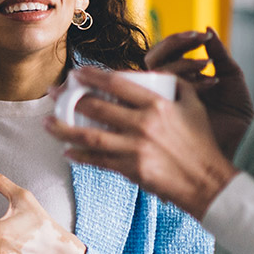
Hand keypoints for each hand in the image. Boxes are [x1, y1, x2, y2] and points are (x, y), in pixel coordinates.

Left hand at [45, 68, 237, 217]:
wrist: (207, 181)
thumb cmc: (201, 142)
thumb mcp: (193, 105)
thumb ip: (175, 84)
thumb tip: (153, 72)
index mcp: (158, 104)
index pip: (117, 84)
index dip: (92, 76)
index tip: (76, 73)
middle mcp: (143, 124)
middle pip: (96, 107)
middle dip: (69, 99)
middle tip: (54, 94)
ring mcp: (135, 148)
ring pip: (90, 135)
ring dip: (64, 129)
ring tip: (47, 124)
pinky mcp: (130, 169)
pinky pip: (98, 160)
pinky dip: (80, 155)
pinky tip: (67, 151)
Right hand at [146, 28, 253, 158]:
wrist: (241, 135)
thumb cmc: (236, 109)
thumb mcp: (230, 74)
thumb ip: (218, 52)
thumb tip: (207, 28)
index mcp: (180, 75)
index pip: (167, 51)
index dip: (180, 40)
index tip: (201, 36)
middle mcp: (168, 87)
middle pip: (153, 58)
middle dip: (174, 45)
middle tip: (197, 40)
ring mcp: (165, 100)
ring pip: (158, 72)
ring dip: (183, 63)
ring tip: (207, 64)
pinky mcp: (167, 115)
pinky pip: (167, 92)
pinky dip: (191, 82)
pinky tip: (211, 83)